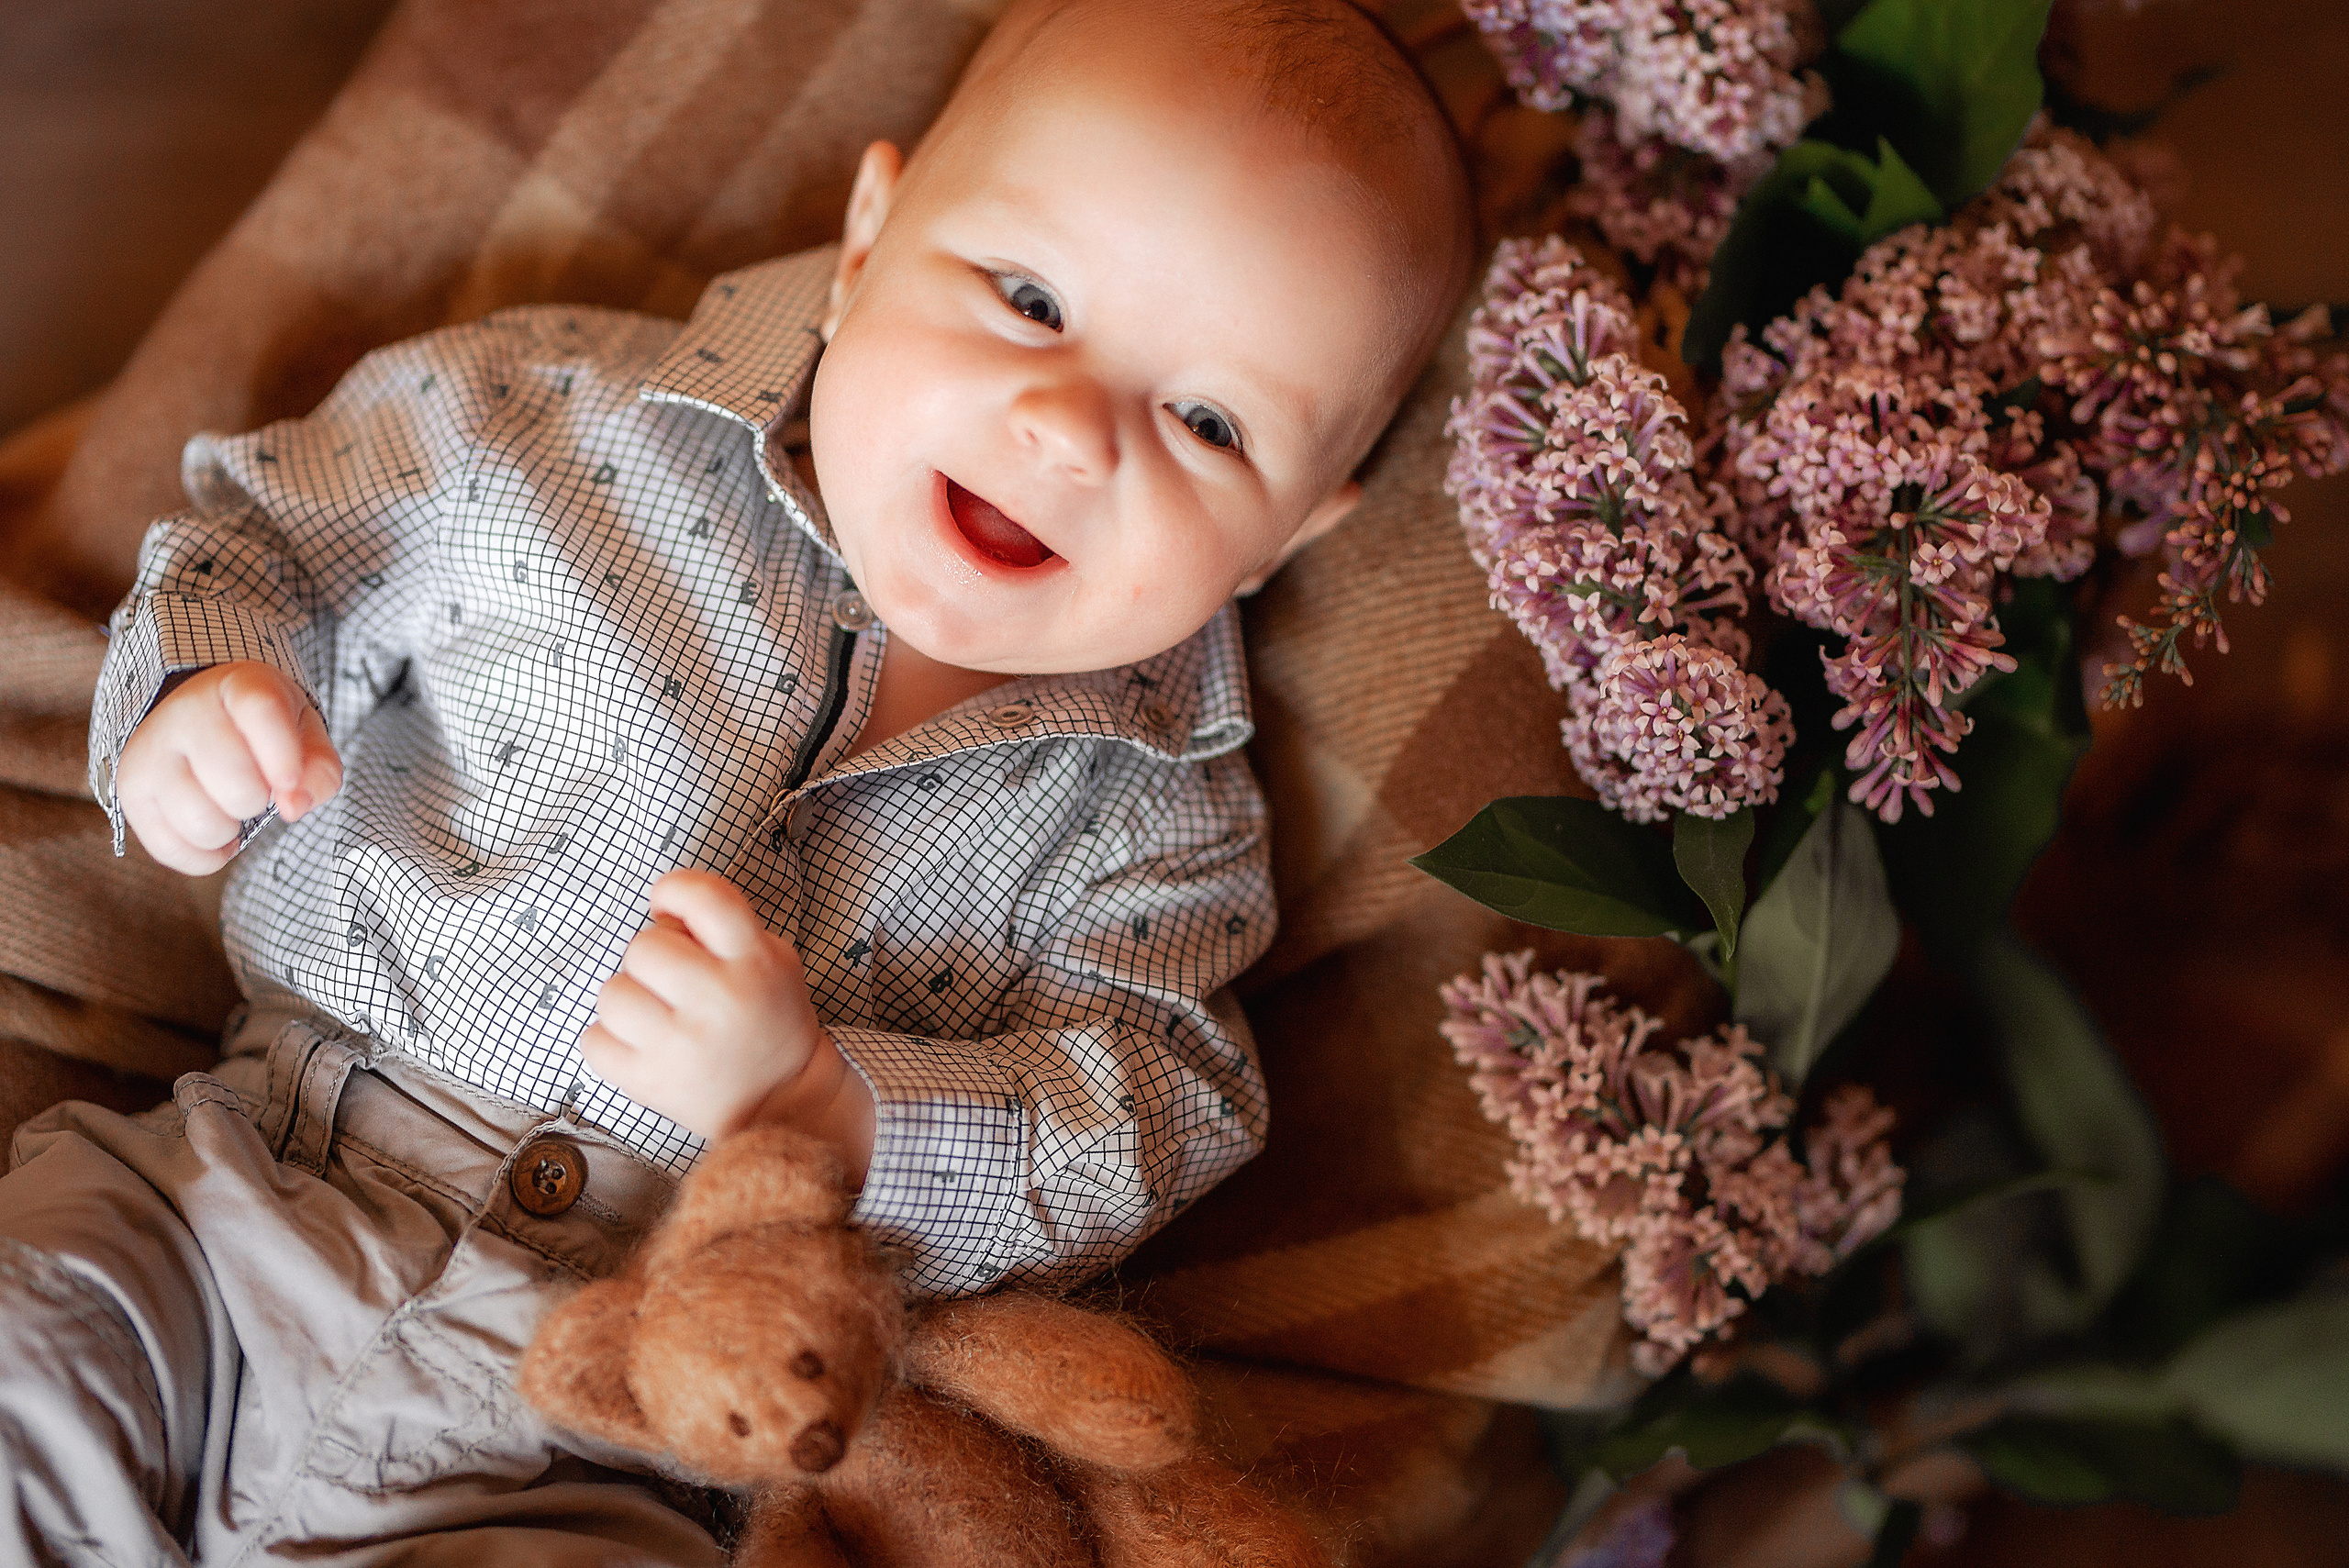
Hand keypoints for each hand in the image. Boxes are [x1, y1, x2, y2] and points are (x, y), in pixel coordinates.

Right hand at [115, 662, 341, 874]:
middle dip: (259, 801)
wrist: (198, 720)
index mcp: (239, 686)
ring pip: (203, 824)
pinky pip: (172, 851)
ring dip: (230, 830)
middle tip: (254, 787)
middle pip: (237, 785)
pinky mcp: (130, 789)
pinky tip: (215, 831)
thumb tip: (293, 807)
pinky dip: (205, 856)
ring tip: (229, 806)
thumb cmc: (262, 732)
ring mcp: (150, 750)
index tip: (289, 785)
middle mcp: (186, 712)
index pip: (260, 711)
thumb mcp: (305, 735)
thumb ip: (318, 770)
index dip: (283, 756)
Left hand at [581, 871, 872, 1165]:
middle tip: (673, 982)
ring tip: (655, 1016)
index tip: (667, 906)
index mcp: (754, 961)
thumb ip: (722, 927)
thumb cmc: (768, 1017)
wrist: (782, 1098)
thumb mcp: (772, 958)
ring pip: (612, 993)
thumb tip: (660, 916)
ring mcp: (681, 1045)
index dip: (674, 890)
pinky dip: (609, 1041)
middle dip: (652, 959)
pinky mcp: (650, 1083)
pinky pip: (594, 1042)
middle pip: (644, 946)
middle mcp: (719, 1000)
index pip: (704, 897)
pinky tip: (640, 1045)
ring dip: (628, 1000)